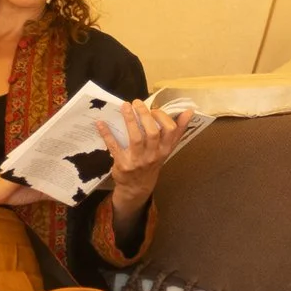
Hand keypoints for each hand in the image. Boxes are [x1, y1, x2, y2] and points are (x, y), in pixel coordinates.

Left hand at [97, 100, 184, 214]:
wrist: (137, 188)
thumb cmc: (153, 163)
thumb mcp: (167, 149)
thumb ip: (178, 131)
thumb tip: (189, 111)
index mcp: (164, 150)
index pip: (170, 131)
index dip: (162, 117)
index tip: (154, 110)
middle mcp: (153, 155)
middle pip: (152, 133)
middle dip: (145, 116)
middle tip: (137, 102)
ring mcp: (137, 160)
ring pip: (136, 138)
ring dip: (130, 120)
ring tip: (125, 106)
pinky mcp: (123, 164)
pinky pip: (114, 147)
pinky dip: (107, 134)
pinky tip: (101, 123)